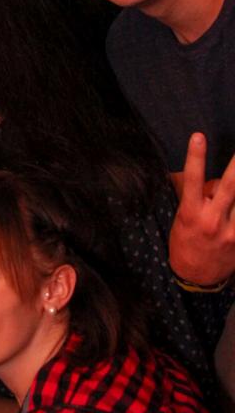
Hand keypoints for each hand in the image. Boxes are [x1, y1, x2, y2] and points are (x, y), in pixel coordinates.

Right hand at [170, 132, 234, 285]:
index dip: (195, 157)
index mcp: (191, 212)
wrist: (195, 277)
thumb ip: (195, 196)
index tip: (198, 136)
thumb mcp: (182, 218)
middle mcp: (212, 220)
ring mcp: (230, 232)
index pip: (193, 179)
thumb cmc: (185, 241)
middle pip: (229, 186)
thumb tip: (206, 176)